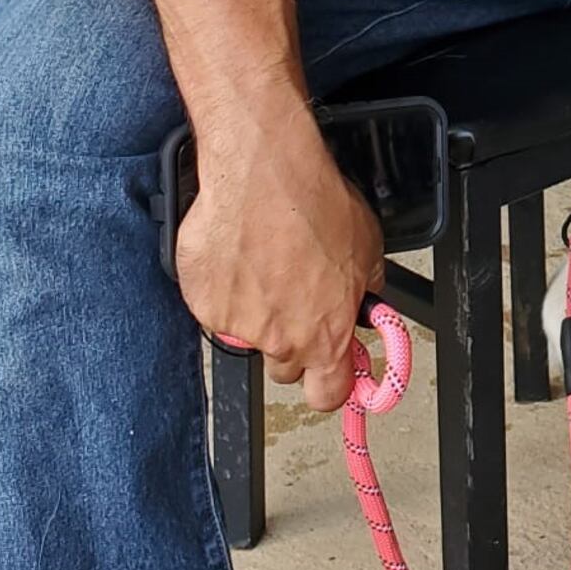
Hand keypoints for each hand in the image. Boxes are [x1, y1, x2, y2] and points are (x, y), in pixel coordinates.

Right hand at [173, 102, 382, 411]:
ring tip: (265, 264)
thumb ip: (364, 290)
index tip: (331, 374)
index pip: (328, 396)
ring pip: (249, 335)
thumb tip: (363, 303)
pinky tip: (239, 254)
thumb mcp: (367, 248)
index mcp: (326, 335)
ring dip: (258, 312)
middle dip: (293, 341)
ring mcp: (237, 325)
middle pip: (286, 367)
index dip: (331, 385)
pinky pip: (216, 308)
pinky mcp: (203, 304)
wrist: (263, 173)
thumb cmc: (315, 203)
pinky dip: (225, 289)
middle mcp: (281, 340)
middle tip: (295, 298)